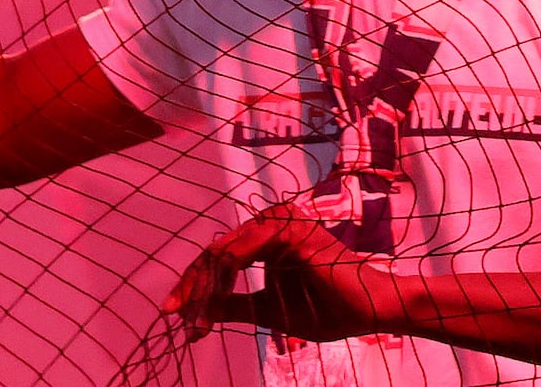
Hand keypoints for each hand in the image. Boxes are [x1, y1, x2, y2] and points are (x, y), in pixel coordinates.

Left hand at [172, 206, 399, 346]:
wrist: (367, 309)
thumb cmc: (325, 307)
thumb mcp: (266, 310)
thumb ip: (233, 305)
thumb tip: (194, 310)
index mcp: (267, 237)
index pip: (220, 257)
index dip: (193, 285)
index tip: (173, 314)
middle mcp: (272, 222)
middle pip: (217, 251)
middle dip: (193, 285)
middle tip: (176, 315)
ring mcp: (282, 223)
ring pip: (226, 251)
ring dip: (205, 285)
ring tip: (194, 317)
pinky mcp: (292, 230)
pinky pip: (246, 250)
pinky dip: (225, 276)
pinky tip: (214, 299)